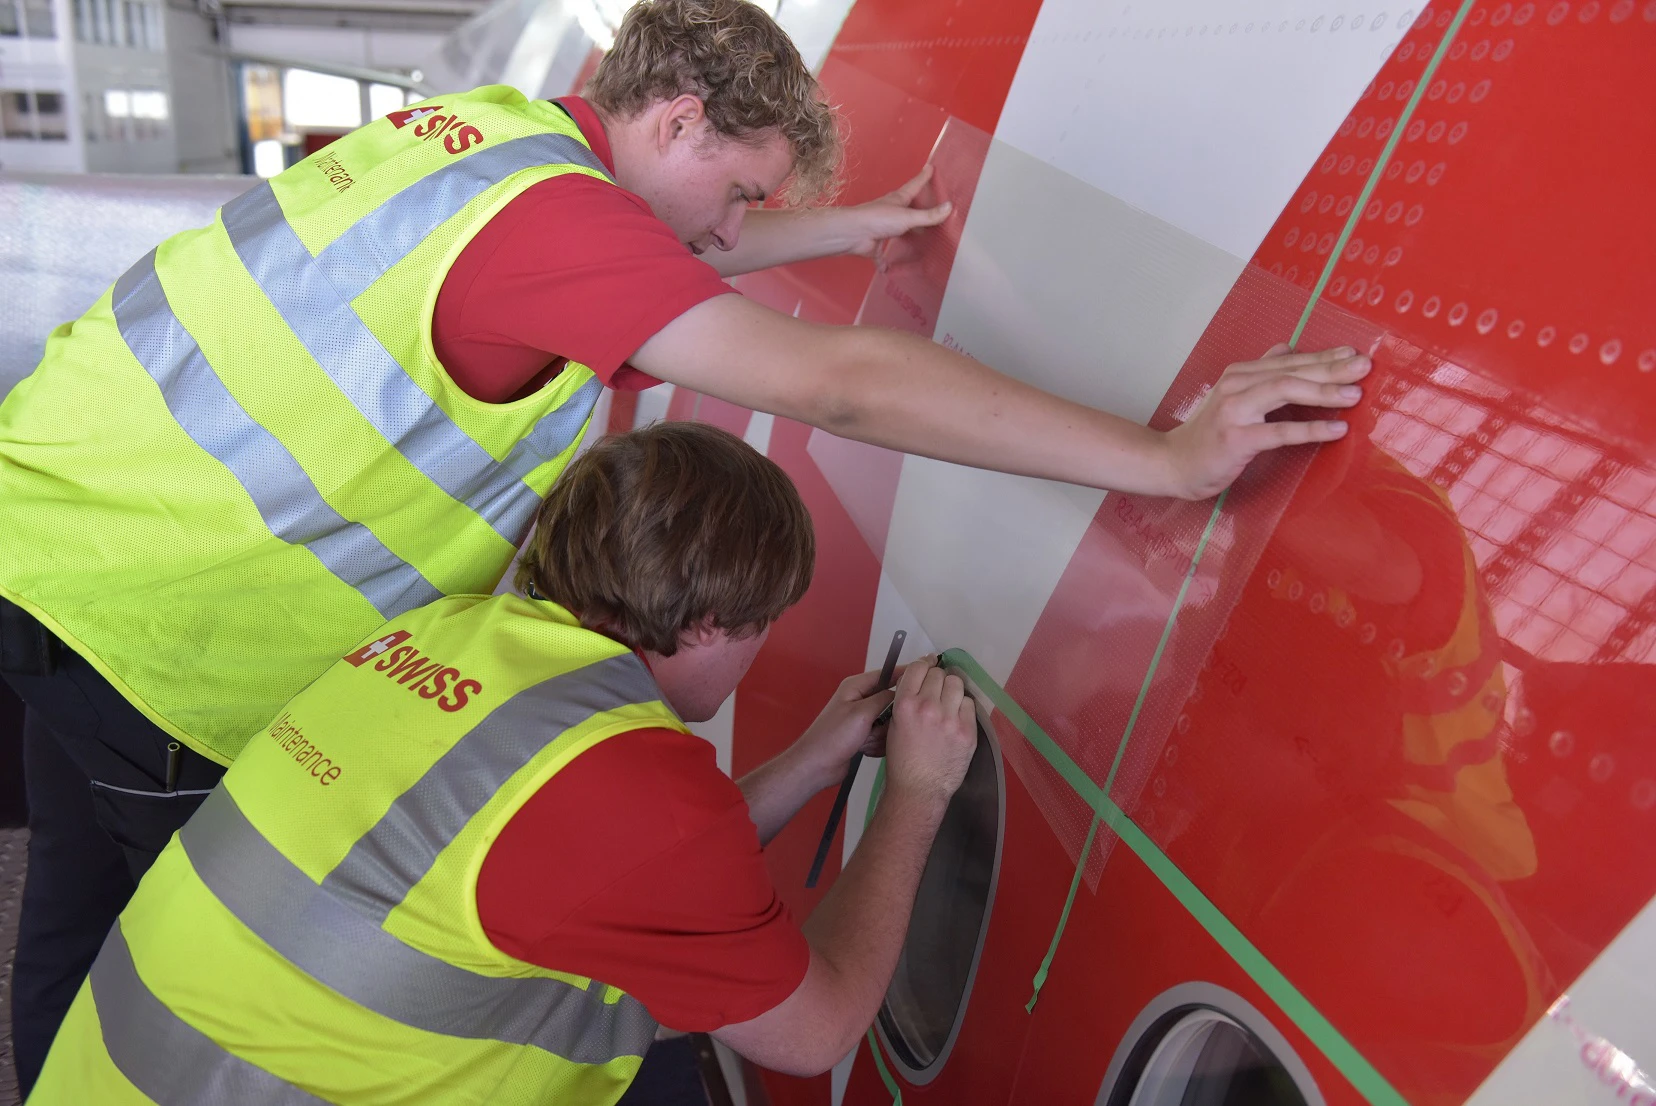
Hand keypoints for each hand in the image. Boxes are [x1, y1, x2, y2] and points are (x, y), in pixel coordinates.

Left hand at [795, 669, 895, 786]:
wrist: (817, 766)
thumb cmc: (834, 736)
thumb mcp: (862, 713)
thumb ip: (884, 699)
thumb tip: (901, 693)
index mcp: (856, 687)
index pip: (887, 674)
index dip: (905, 676)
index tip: (926, 677)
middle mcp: (860, 700)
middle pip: (890, 702)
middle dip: (887, 719)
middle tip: (877, 728)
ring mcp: (862, 719)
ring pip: (888, 722)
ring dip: (880, 735)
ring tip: (865, 741)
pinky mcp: (864, 735)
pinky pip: (882, 736)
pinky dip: (876, 744)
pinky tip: (864, 749)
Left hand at [840, 165, 951, 259]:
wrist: (853, 234)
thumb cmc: (878, 219)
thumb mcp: (908, 217)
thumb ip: (928, 216)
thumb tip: (949, 208)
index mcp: (899, 200)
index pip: (915, 185)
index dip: (923, 177)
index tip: (931, 168)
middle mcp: (891, 212)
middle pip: (908, 209)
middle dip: (919, 209)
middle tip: (932, 208)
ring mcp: (882, 228)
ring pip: (898, 230)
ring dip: (907, 235)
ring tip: (921, 239)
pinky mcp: (875, 245)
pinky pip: (882, 255)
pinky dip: (885, 261)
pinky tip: (889, 269)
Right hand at [884, 659, 977, 806]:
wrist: (919, 789)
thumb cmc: (903, 760)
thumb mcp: (894, 724)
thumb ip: (907, 699)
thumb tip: (921, 680)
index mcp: (905, 705)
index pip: (918, 667)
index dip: (924, 665)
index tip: (928, 666)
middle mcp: (928, 707)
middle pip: (939, 674)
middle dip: (937, 681)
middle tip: (936, 692)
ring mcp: (950, 719)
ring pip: (956, 684)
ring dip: (951, 690)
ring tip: (947, 703)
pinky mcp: (967, 731)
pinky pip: (969, 704)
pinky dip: (962, 708)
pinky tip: (955, 719)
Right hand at [1164, 344, 1370, 498]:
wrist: (1173, 463)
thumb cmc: (1207, 435)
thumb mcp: (1233, 396)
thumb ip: (1261, 371)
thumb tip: (1288, 346)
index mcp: (1240, 374)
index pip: (1290, 360)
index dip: (1324, 357)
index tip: (1355, 354)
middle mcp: (1237, 385)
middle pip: (1292, 371)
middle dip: (1332, 369)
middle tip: (1365, 367)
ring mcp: (1235, 411)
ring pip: (1286, 391)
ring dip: (1324, 392)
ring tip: (1355, 395)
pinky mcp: (1236, 439)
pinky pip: (1280, 432)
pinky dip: (1310, 429)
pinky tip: (1336, 429)